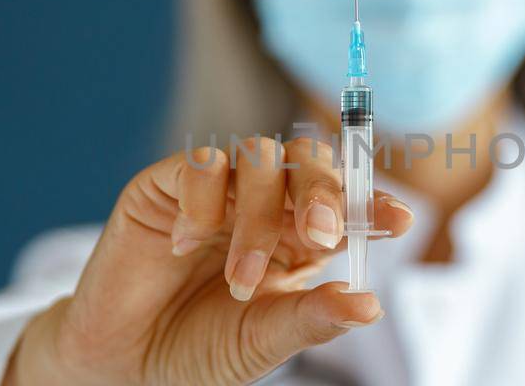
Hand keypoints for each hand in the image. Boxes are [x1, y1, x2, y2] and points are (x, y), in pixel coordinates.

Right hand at [5, 137, 412, 384]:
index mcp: (300, 240)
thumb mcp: (263, 342)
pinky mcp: (165, 186)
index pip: (346, 204)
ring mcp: (216, 191)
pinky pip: (199, 163)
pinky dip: (202, 202)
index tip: (400, 220)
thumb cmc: (199, 351)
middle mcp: (263, 206)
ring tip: (241, 278)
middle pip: (308, 163)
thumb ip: (312, 319)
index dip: (373, 203)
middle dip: (323, 192)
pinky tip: (186, 246)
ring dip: (258, 216)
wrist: (124, 364)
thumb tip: (370, 304)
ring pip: (258, 159)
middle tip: (323, 233)